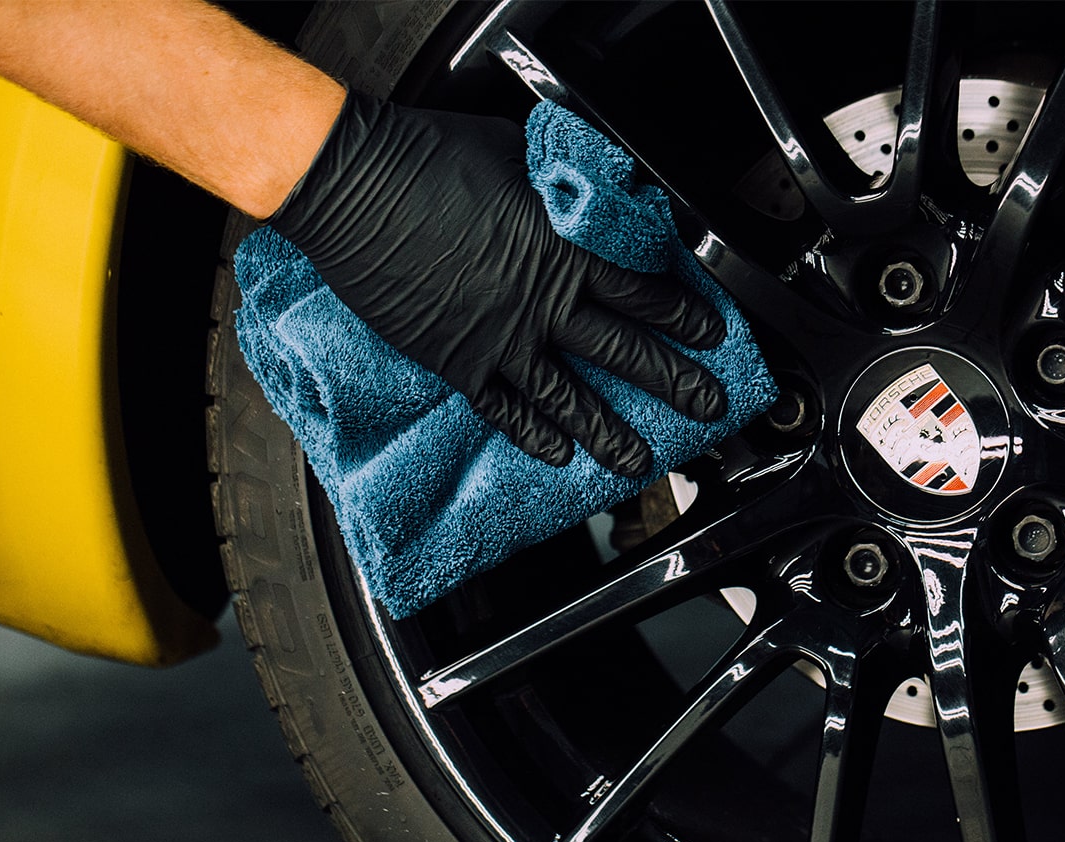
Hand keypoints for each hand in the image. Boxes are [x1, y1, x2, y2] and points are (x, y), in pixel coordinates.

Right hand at [268, 91, 727, 476]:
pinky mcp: (457, 362)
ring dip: (611, 433)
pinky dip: (533, 436)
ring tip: (640, 461)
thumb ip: (556, 190)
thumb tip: (580, 193)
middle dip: (675, 383)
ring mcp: (502, 340)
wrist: (355, 189)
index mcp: (564, 248)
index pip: (644, 291)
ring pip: (572, 398)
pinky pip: (505, 411)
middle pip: (626, 352)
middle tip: (707, 407)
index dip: (683, 316)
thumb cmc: (428, 158)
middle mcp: (543, 303)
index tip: (709, 334)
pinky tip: (556, 455)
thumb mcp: (516, 156)